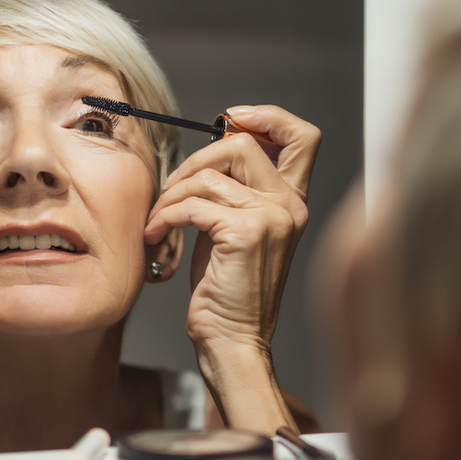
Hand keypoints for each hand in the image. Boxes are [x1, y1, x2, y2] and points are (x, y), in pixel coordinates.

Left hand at [144, 105, 320, 429]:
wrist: (233, 343)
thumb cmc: (228, 294)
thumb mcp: (234, 233)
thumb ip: (232, 194)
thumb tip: (205, 156)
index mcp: (293, 203)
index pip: (302, 136)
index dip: (267, 117)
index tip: (230, 121)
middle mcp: (289, 206)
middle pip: (242, 144)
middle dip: (196, 159)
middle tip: (172, 190)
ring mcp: (271, 219)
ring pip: (208, 175)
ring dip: (171, 195)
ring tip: (159, 222)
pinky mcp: (244, 234)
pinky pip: (192, 204)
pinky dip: (166, 217)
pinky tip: (158, 237)